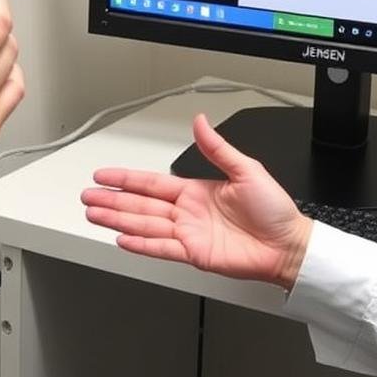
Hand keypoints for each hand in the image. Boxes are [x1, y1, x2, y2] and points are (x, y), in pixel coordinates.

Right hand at [81, 114, 311, 289]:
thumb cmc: (274, 210)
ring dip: (118, 219)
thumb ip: (218, 148)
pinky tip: (122, 238)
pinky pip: (161, 248)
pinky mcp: (194, 254)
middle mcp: (188, 212)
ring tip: (94, 214)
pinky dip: (141, 244)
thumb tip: (201, 122)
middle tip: (87, 196)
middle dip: (113, 200)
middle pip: (141, 204)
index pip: (152, 182)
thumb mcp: (246, 169)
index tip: (104, 175)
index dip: (126, 179)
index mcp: (196, 191)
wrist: (288, 244)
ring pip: (145, 225)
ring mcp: (189, 234)